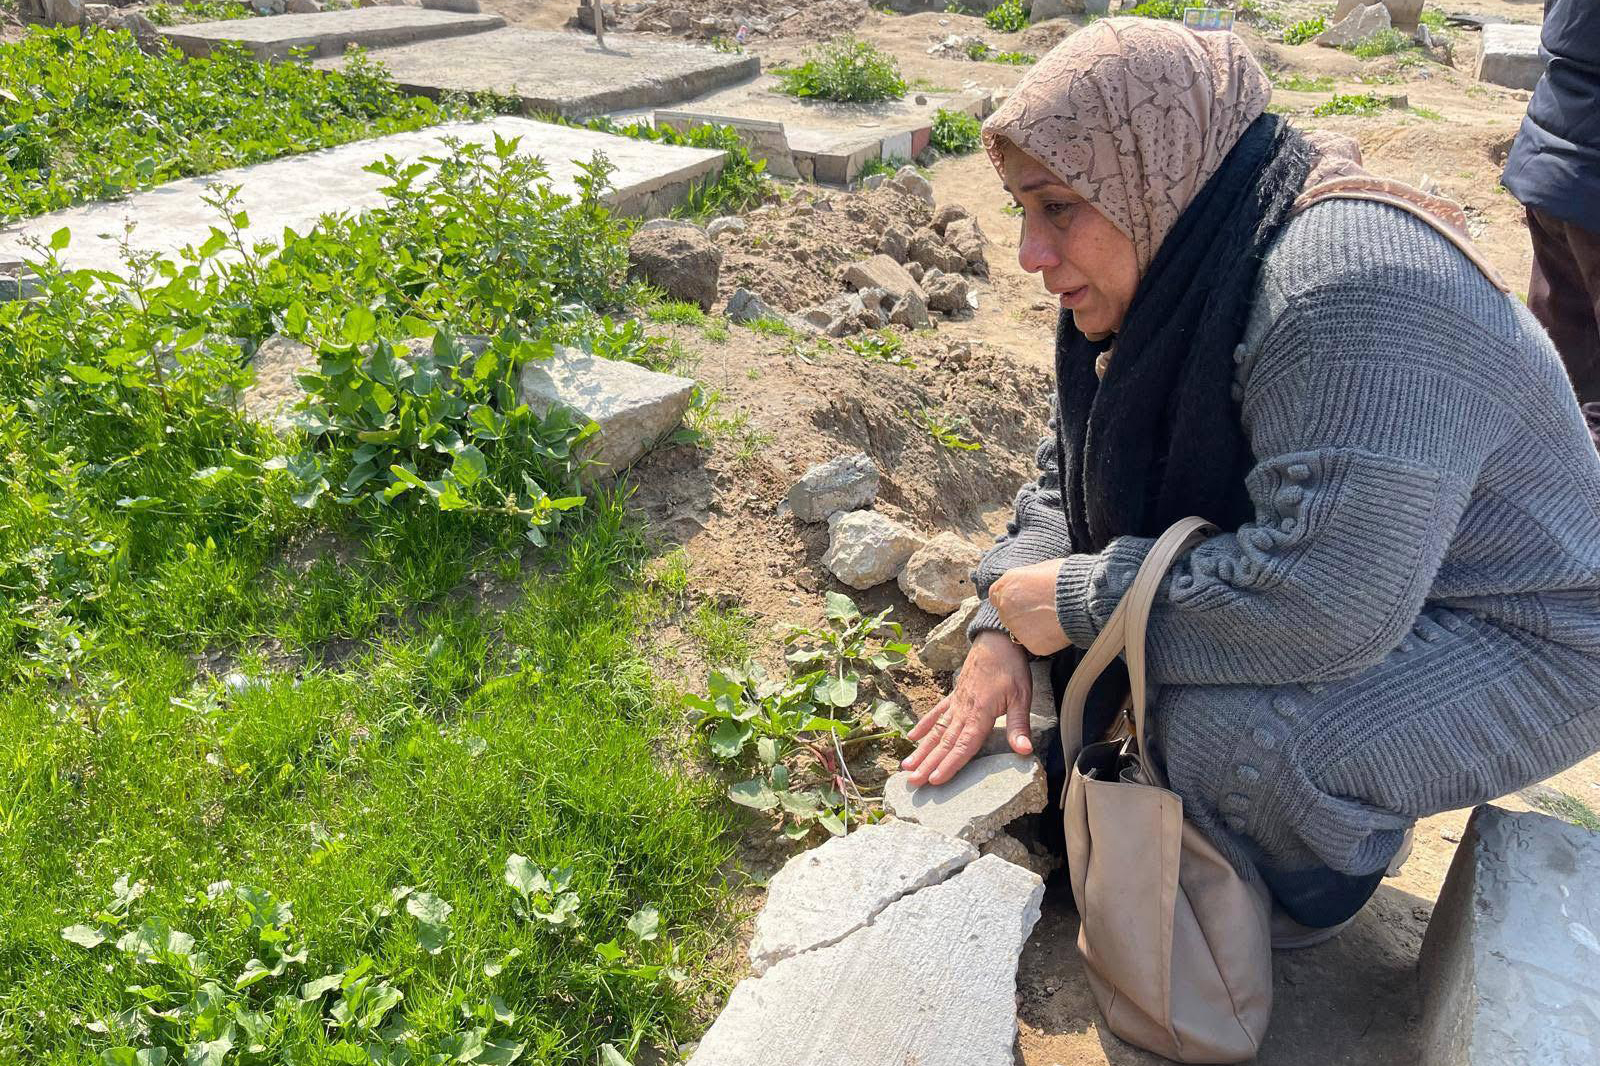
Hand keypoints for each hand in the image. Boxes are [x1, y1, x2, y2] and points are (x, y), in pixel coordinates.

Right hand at [901, 632, 1031, 786]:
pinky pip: (936, 712)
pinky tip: (913, 737)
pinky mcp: (954, 695)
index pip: (963, 745)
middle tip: (913, 782)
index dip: (949, 764)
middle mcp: (963, 710)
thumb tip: (1024, 751)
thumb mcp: (1021, 697)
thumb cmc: (1011, 668)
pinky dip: (924, 725)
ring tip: (906, 766)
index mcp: (980, 714)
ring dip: (921, 750)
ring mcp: (956, 703)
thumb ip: (1018, 726)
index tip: (934, 780)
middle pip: (944, 742)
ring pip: (936, 731)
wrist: (997, 640)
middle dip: (928, 764)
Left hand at [989, 559, 1069, 655]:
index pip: (996, 595)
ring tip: (1052, 618)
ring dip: (1032, 627)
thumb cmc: (1064, 578)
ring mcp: (1017, 628)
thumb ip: (1025, 579)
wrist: (1081, 598)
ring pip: (1020, 630)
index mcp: (1006, 586)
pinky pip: (1035, 643)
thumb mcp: (1039, 568)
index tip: (1022, 598)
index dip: (1011, 597)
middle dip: (1020, 613)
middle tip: (1042, 609)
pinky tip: (1057, 629)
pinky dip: (1044, 639)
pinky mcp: (1031, 644)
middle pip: (1007, 614)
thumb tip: (1026, 583)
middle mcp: (1006, 607)